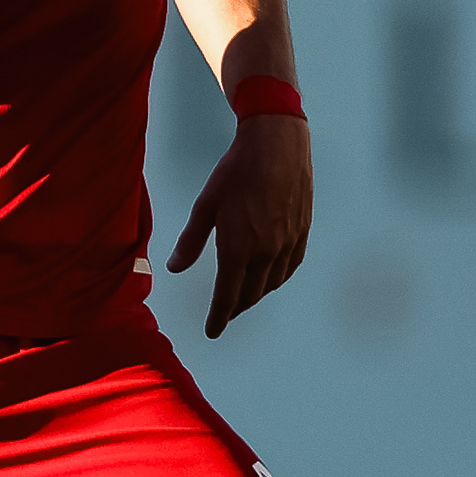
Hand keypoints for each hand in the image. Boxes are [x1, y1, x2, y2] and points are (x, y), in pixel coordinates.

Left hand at [167, 113, 311, 337]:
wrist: (277, 145)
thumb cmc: (236, 172)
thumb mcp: (206, 206)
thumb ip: (191, 241)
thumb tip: (174, 267)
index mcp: (238, 249)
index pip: (226, 297)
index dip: (218, 318)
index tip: (212, 331)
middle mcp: (265, 253)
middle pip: (250, 295)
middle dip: (235, 308)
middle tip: (225, 314)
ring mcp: (287, 244)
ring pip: (271, 284)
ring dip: (256, 295)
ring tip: (244, 297)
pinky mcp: (301, 233)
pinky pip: (289, 268)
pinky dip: (277, 279)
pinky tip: (270, 278)